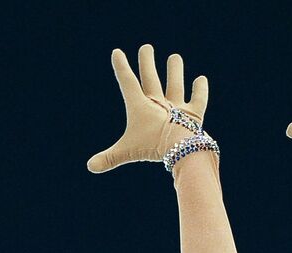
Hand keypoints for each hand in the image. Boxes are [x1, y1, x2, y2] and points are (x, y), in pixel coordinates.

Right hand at [87, 44, 208, 172]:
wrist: (178, 145)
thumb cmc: (151, 146)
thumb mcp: (126, 151)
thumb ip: (109, 158)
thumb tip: (90, 166)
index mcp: (140, 106)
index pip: (128, 83)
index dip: (122, 67)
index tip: (117, 52)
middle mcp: (159, 103)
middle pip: (151, 78)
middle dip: (147, 62)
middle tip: (146, 48)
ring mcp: (177, 107)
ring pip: (176, 85)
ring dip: (175, 71)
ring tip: (175, 58)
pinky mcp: (193, 115)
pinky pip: (199, 99)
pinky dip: (201, 90)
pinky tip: (201, 79)